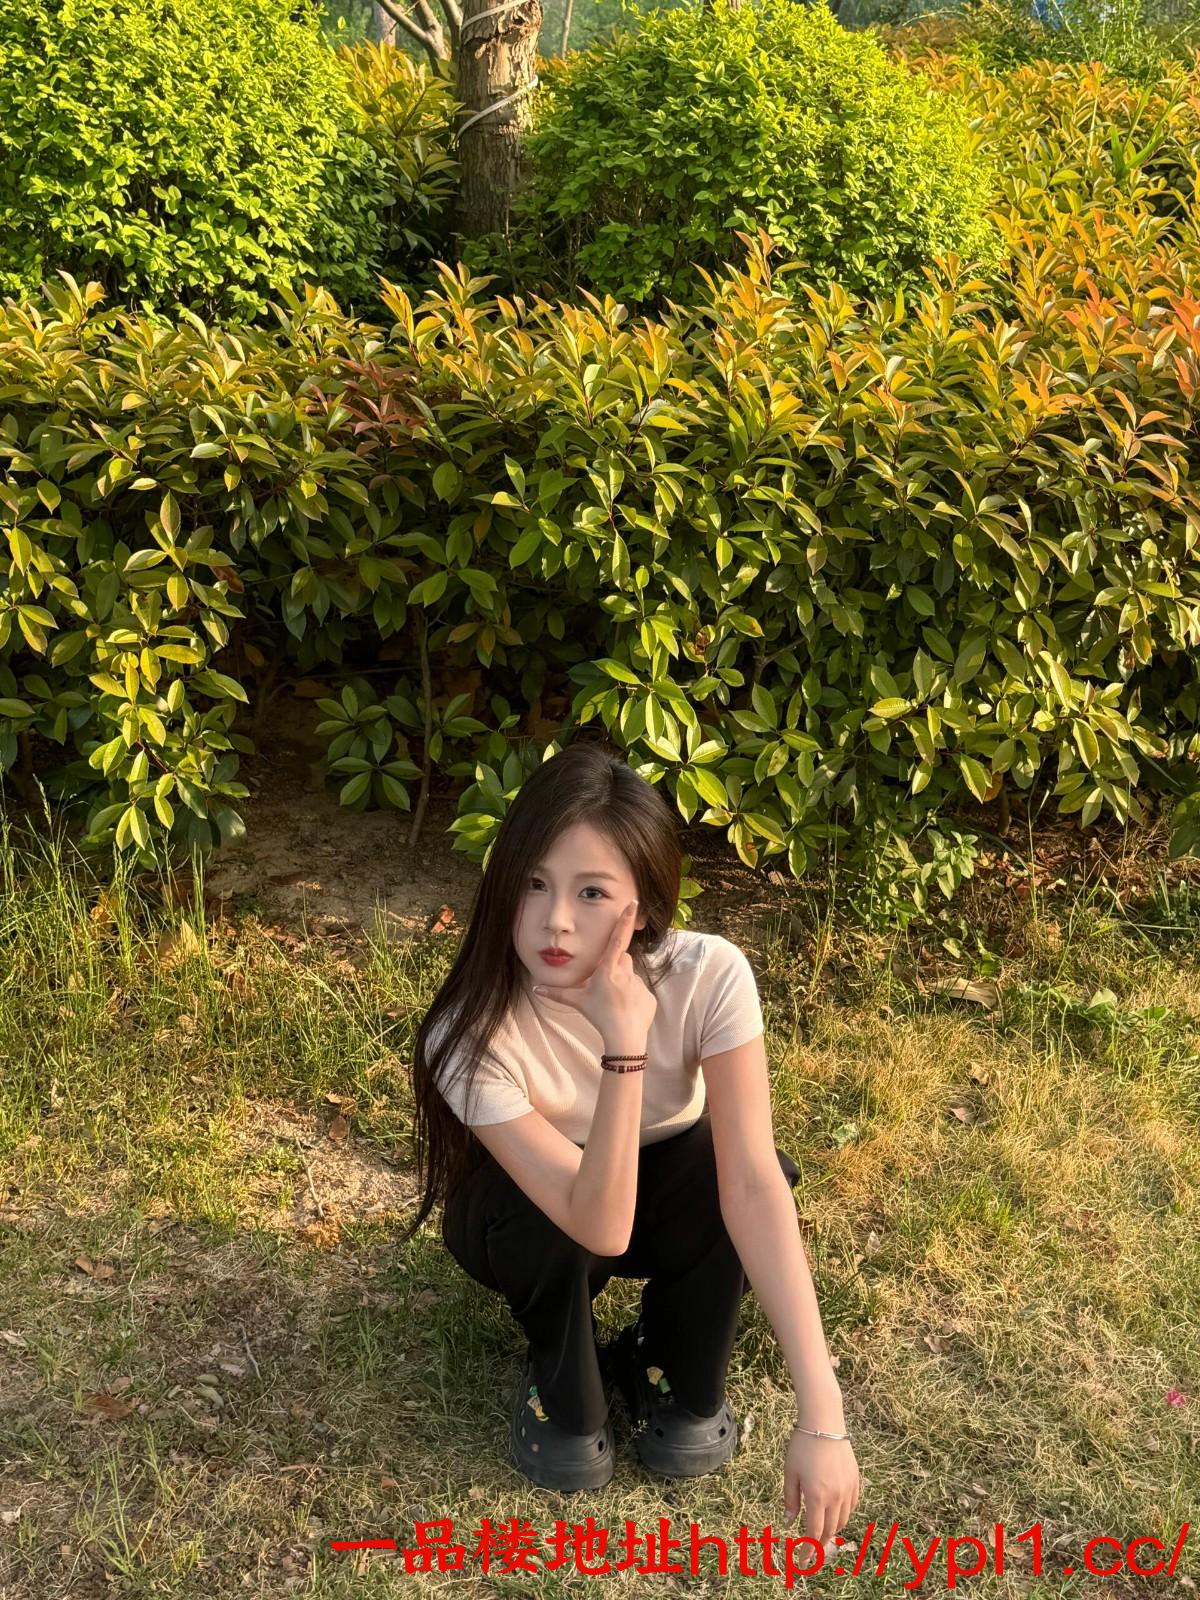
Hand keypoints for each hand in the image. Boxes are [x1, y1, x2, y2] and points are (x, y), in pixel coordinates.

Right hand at [532, 899, 657, 1043]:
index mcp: (608, 969)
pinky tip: (625, 1010)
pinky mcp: (648, 995)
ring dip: (623, 981)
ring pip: (630, 975)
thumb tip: (536, 987)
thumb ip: (557, 993)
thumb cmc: (599, 1016)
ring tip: (614, 1000)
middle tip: (606, 985)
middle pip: (622, 959)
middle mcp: (626, 972)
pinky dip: (632, 997)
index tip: (633, 904)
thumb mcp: (578, 1002)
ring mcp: (639, 983)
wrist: (624, 1037)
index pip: (617, 939)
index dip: (625, 920)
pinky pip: (639, 991)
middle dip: (615, 966)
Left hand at [782, 1428, 860, 1552]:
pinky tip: (835, 1512)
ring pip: (843, 1520)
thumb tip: (789, 1522)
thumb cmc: (802, 1445)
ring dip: (832, 1529)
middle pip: (829, 1530)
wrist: (825, 1422)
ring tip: (821, 1530)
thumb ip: (790, 1499)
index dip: (808, 1549)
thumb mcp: (790, 1472)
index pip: (813, 1532)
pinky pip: (852, 1506)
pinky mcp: (855, 1480)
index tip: (803, 1561)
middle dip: (820, 1543)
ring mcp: (848, 1489)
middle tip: (811, 1549)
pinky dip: (843, 1515)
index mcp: (816, 1496)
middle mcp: (835, 1496)